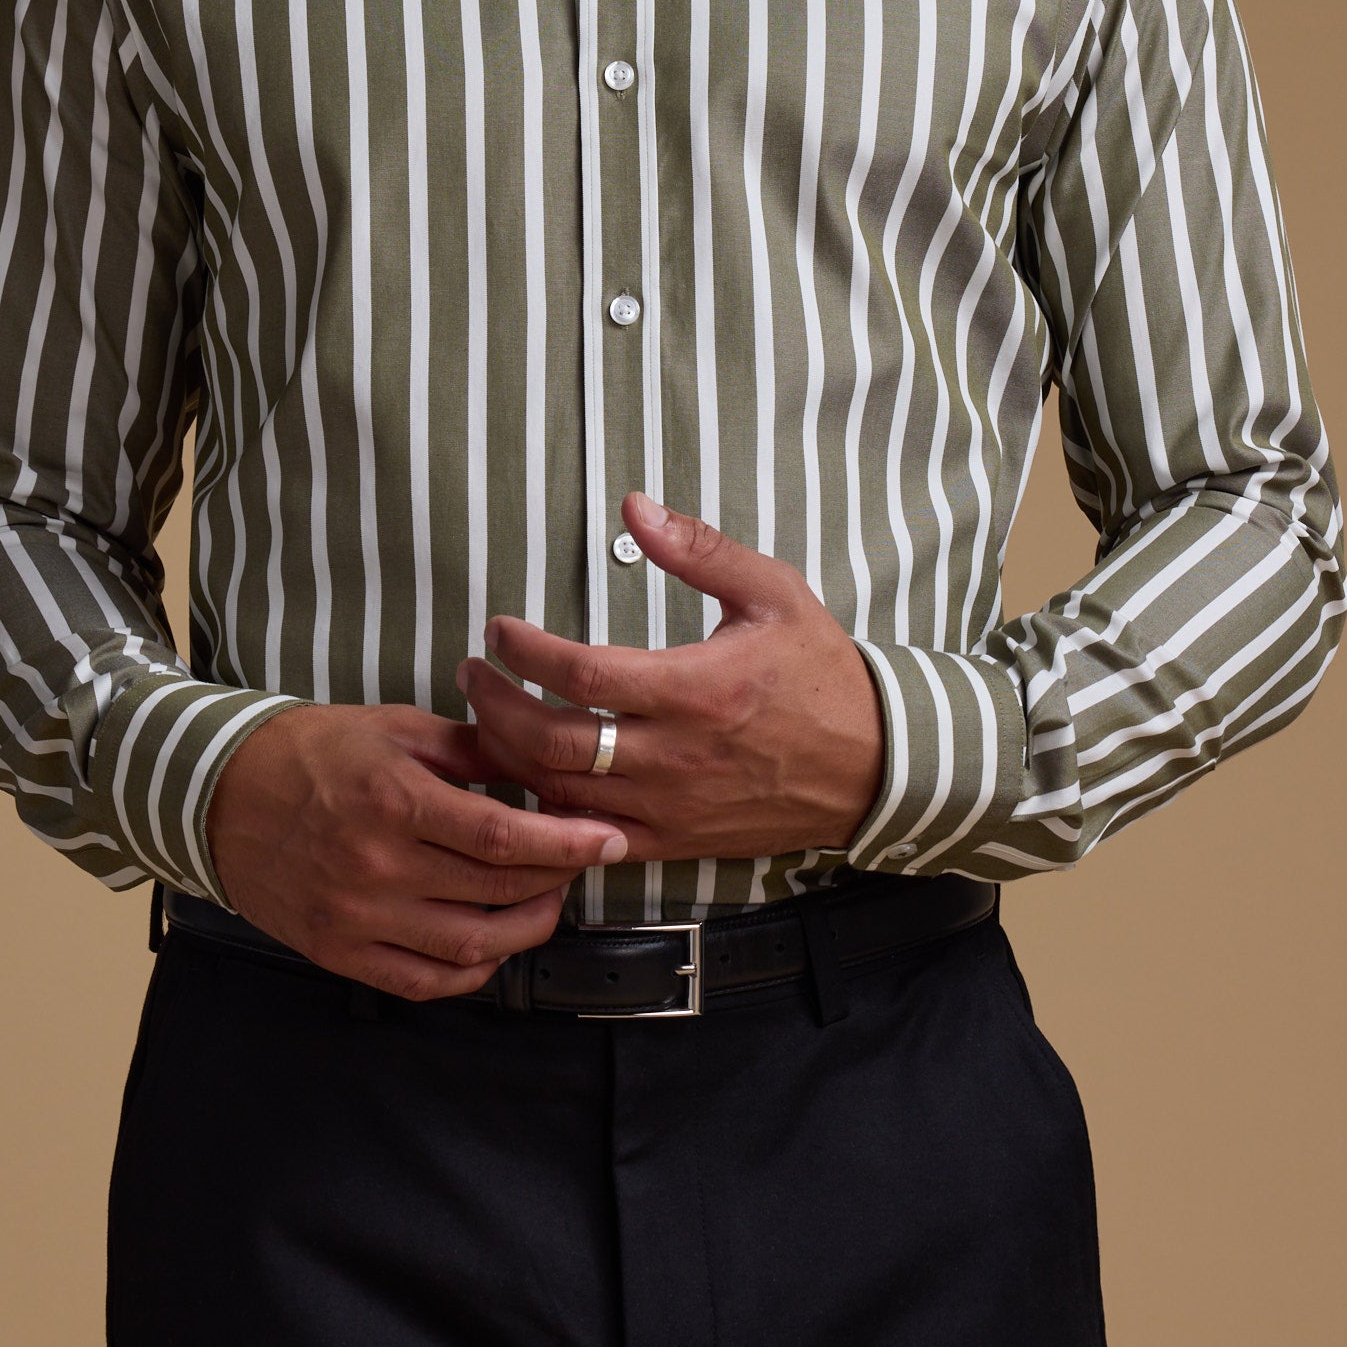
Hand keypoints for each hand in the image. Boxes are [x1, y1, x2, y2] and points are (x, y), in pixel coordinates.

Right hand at [205, 701, 627, 1001]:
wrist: (217, 794)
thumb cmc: (308, 752)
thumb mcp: (393, 727)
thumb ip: (470, 748)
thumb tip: (540, 761)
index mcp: (394, 801)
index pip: (505, 837)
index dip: (568, 843)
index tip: (607, 838)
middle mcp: (378, 867)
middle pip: (497, 891)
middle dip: (559, 879)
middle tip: (584, 860)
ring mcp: (358, 917)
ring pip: (471, 948)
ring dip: (526, 929)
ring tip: (547, 899)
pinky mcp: (339, 951)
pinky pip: (423, 981)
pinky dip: (471, 971)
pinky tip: (493, 943)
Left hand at [457, 492, 885, 864]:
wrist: (873, 765)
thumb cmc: (821, 674)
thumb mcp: (772, 592)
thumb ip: (698, 549)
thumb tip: (633, 505)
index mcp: (698, 689)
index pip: (580, 674)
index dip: (523, 651)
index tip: (499, 630)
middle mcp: (677, 756)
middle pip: (553, 741)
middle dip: (496, 704)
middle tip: (473, 672)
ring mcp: (671, 807)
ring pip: (561, 795)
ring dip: (509, 757)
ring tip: (487, 717)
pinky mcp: (673, 841)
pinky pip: (590, 841)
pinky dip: (546, 816)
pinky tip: (526, 782)